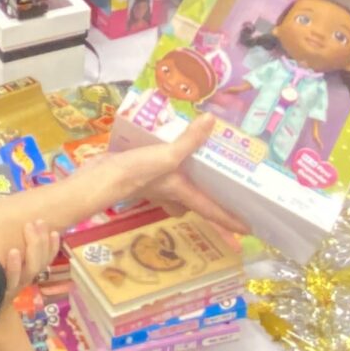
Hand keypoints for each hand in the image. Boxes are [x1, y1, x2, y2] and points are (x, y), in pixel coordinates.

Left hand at [0, 209, 62, 292]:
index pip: (47, 259)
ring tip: (29, 227)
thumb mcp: (5, 266)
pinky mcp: (2, 290)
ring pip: (32, 268)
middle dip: (41, 239)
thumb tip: (16, 224)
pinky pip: (12, 279)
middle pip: (41, 261)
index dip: (53, 246)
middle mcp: (25, 278)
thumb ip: (12, 249)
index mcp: (28, 271)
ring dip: (33, 246)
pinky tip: (13, 251)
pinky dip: (14, 266)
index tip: (54, 231)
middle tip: (38, 221)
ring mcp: (15, 285)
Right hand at [82, 117, 248, 241]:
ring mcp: (157, 186)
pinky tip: (169, 150)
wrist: (100, 177)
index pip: (212, 211)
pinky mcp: (144, 175)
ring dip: (190, 185)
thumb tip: (211, 120)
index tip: (249, 230)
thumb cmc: (136, 173)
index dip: (230, 220)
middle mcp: (172, 193)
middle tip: (227, 193)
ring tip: (202, 167)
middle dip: (210, 203)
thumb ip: (189, 141)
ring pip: (179, 191)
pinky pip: (164, 174)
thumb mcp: (166, 156)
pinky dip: (170, 165)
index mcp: (183, 193)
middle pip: (196, 204)